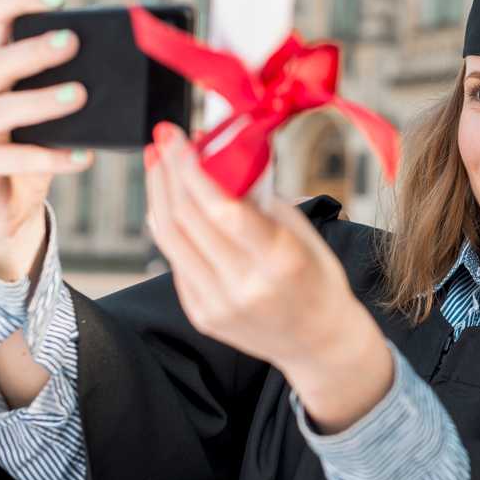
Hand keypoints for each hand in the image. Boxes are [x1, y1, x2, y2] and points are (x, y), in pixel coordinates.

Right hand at [0, 0, 94, 279]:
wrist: (9, 205)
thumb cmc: (35, 145)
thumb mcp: (53, 111)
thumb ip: (72, 82)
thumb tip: (131, 60)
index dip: (20, 2)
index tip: (60, 1)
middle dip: (34, 51)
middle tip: (73, 43)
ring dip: (41, 101)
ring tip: (80, 96)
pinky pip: (12, 159)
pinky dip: (50, 157)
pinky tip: (83, 155)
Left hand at [146, 122, 391, 430]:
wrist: (321, 343)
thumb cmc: (319, 281)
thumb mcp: (304, 234)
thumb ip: (262, 201)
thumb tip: (223, 157)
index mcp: (279, 260)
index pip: (221, 208)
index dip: (191, 168)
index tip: (177, 136)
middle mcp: (244, 286)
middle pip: (186, 219)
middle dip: (168, 172)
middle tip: (162, 139)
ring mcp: (218, 305)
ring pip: (171, 240)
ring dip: (159, 195)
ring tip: (158, 164)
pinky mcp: (202, 316)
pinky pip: (176, 263)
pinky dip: (169, 228)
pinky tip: (170, 203)